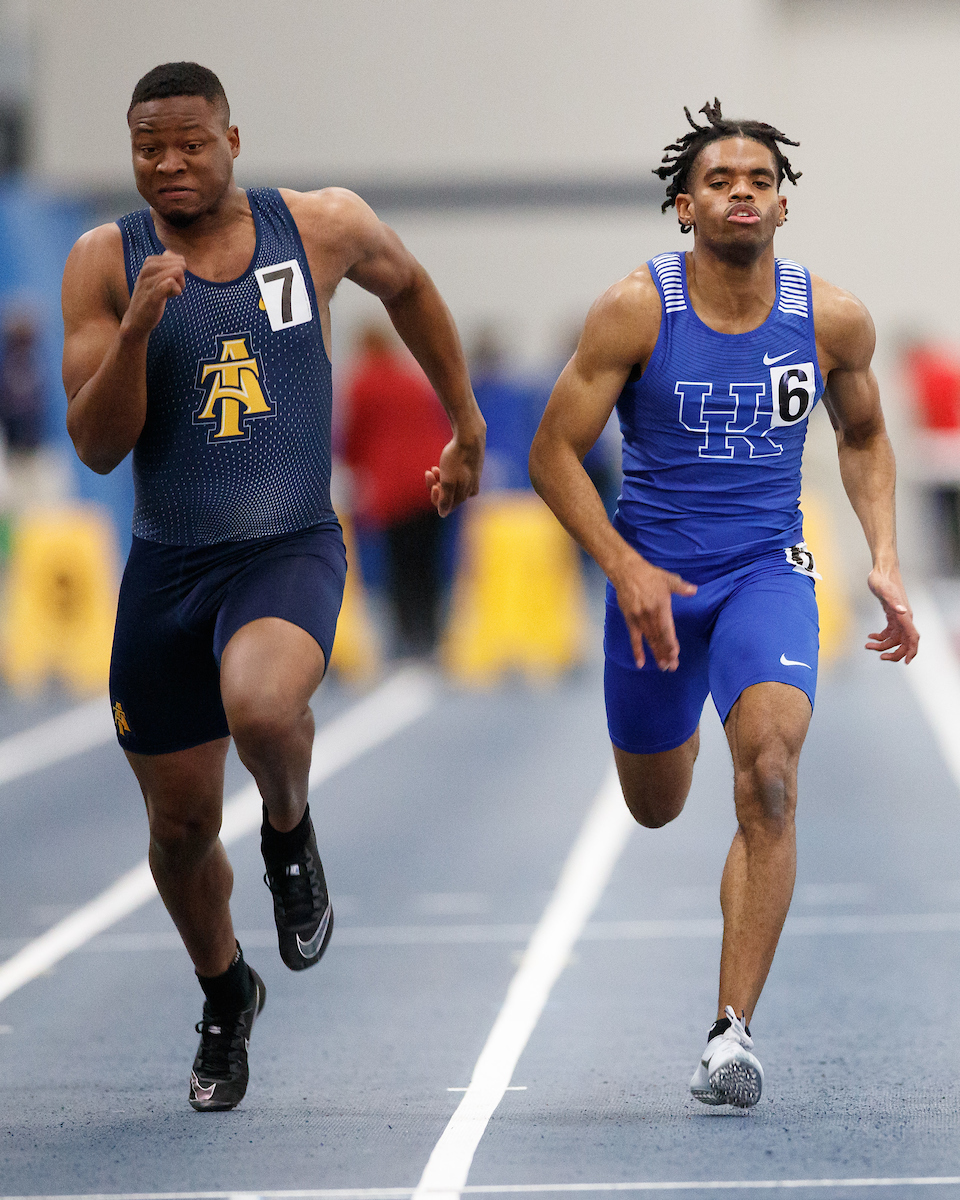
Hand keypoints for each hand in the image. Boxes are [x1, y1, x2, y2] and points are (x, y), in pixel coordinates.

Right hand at [122, 251, 185, 337]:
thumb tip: (170, 252)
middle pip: (177, 263)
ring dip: (180, 284)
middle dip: (182, 276)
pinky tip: (172, 296)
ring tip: (173, 293)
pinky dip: (176, 290)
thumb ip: (164, 265)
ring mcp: (148, 283)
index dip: (178, 268)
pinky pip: (169, 283)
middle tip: (176, 288)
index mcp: (148, 264)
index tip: (172, 280)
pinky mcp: (152, 296)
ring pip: (175, 272)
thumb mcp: (156, 279)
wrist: (137, 320)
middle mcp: (147, 271)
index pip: (173, 257)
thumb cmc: (149, 299)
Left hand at [425, 428, 484, 516]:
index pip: (446, 506)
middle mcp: (471, 490)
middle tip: (430, 473)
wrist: (470, 436)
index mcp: (465, 495)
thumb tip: (442, 514)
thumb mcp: (448, 480)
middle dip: (436, 486)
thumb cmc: (457, 458)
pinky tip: (440, 466)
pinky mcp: (472, 470)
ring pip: (451, 486)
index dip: (435, 498)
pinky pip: (457, 477)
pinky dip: (447, 473)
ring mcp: (473, 480)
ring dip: (439, 479)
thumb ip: (445, 499)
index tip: (432, 484)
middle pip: (448, 496)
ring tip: (433, 469)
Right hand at [612, 554, 696, 670]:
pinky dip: (637, 650)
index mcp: (661, 607)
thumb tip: (694, 591)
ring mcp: (639, 619)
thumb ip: (681, 587)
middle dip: (666, 654)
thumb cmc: (650, 575)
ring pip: (649, 640)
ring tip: (662, 667)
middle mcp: (649, 616)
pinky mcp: (630, 620)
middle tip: (671, 667)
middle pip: (659, 638)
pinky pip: (634, 638)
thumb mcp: (668, 578)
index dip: (670, 643)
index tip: (675, 655)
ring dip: (656, 654)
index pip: (666, 629)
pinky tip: (640, 663)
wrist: (626, 572)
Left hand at [866, 565, 918, 662]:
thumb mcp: (885, 590)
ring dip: (883, 645)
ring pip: (895, 639)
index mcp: (905, 616)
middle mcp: (904, 618)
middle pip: (904, 643)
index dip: (911, 651)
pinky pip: (889, 632)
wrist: (881, 570)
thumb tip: (903, 612)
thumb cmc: (882, 579)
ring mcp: (898, 617)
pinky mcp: (891, 615)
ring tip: (867, 645)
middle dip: (893, 652)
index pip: (913, 638)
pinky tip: (870, 636)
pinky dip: (880, 637)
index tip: (905, 662)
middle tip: (879, 656)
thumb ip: (893, 602)